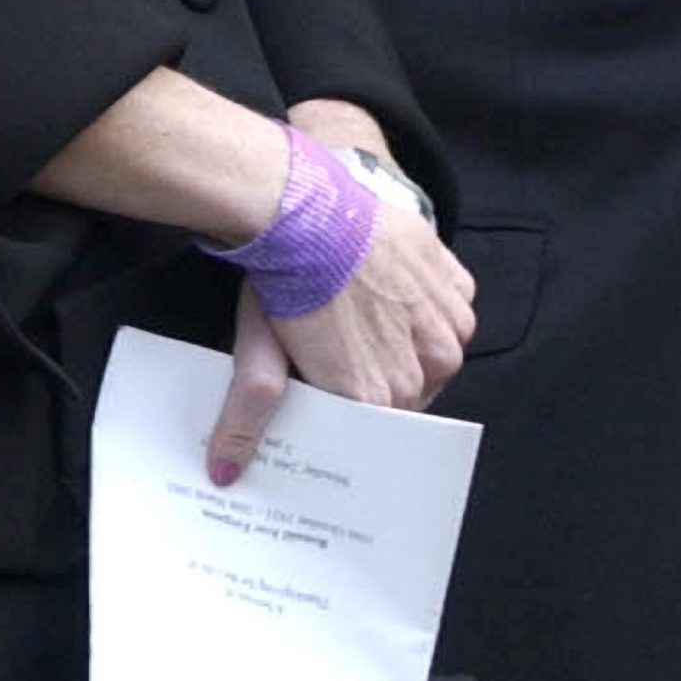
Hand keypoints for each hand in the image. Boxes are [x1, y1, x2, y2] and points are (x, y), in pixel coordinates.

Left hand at [205, 199, 474, 483]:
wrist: (308, 205)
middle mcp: (424, 371)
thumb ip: (248, 415)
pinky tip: (395, 285)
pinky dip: (431, 306)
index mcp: (377, 397)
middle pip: (408, 391)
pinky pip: (452, 313)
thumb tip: (224, 475)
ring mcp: (446, 326)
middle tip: (348, 342)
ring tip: (371, 311)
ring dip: (412, 342)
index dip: (354, 400)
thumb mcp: (258, 351)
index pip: (374, 424)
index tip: (337, 382)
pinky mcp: (456, 286)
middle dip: (382, 374)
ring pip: (436, 354)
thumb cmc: (284, 280)